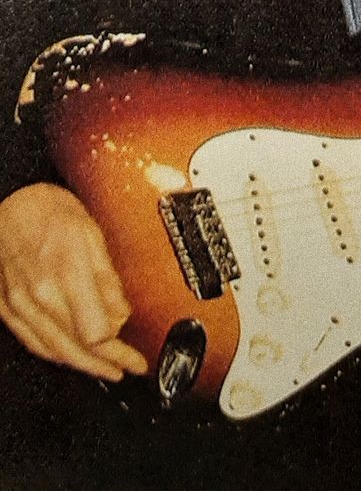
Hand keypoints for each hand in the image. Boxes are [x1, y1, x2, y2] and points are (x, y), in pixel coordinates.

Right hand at [0, 183, 147, 381]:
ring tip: (106, 370)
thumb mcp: (90, 232)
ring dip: (83, 366)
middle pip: (77, 348)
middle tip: (126, 369)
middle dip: (105, 366)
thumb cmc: (49, 210)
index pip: (96, 332)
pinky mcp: (7, 309)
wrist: (10, 203)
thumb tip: (122, 313)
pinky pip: (34, 343)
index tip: (135, 358)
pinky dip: (56, 355)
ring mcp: (20, 305)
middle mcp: (40, 294)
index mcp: (66, 272)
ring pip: (55, 351)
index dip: (119, 351)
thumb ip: (107, 277)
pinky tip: (72, 357)